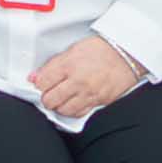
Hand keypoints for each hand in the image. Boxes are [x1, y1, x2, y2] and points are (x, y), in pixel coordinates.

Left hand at [27, 34, 146, 120]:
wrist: (126, 54)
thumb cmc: (101, 49)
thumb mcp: (73, 49)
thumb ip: (53, 65)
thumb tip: (35, 77)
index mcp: (69, 64)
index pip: (42, 82)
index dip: (38, 84)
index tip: (40, 83)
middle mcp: (78, 81)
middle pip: (50, 99)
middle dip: (46, 97)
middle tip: (49, 92)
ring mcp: (89, 93)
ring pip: (63, 109)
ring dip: (58, 105)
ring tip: (61, 98)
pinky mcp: (98, 101)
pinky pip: (79, 113)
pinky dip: (72, 110)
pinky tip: (72, 103)